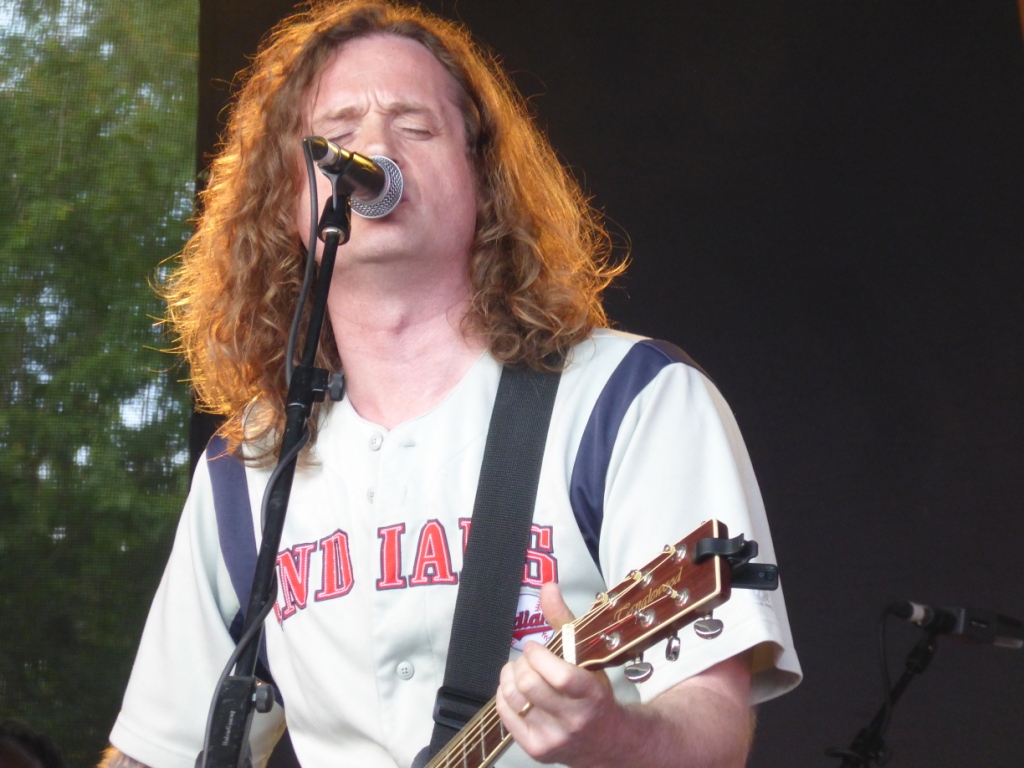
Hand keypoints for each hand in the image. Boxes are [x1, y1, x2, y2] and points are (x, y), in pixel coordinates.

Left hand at [495, 582, 620, 765]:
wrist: (607, 742)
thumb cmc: (595, 694)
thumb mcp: (588, 656)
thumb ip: (564, 620)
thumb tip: (548, 587)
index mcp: (592, 695)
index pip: (560, 677)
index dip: (539, 656)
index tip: (535, 647)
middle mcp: (574, 720)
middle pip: (530, 685)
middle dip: (522, 664)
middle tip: (528, 659)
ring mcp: (554, 738)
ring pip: (515, 699)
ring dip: (510, 677)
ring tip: (520, 672)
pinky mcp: (537, 749)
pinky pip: (505, 716)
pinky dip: (504, 696)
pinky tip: (515, 690)